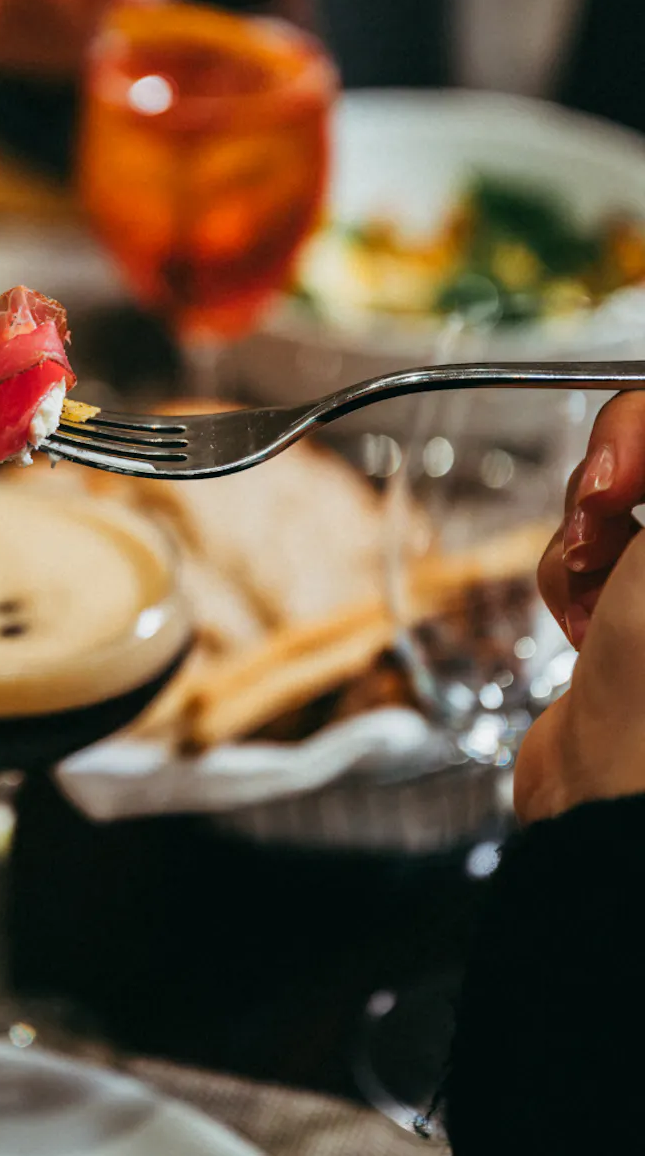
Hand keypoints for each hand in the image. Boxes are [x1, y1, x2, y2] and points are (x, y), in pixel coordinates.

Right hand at [516, 392, 644, 822]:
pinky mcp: (637, 605)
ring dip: (584, 539)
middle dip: (614, 474)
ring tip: (596, 598)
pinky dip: (570, 579)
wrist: (616, 792)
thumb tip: (639, 416)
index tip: (628, 464)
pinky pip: (585, 549)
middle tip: (605, 510)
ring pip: (613, 496)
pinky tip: (586, 626)